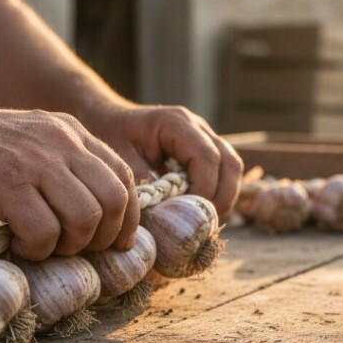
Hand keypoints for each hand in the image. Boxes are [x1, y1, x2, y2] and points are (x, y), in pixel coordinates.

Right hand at [0, 104, 139, 259]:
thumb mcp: (27, 143)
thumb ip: (60, 168)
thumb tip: (94, 217)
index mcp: (69, 131)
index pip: (123, 175)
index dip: (127, 215)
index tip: (116, 240)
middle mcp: (59, 141)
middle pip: (114, 199)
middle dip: (105, 237)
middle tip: (77, 251)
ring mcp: (34, 161)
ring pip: (87, 218)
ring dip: (70, 245)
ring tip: (44, 247)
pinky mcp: (6, 184)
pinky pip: (45, 231)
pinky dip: (36, 250)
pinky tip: (17, 245)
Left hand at [82, 100, 243, 216]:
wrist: (110, 119)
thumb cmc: (113, 137)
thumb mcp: (120, 161)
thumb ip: (142, 185)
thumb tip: (165, 215)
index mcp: (176, 124)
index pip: (207, 157)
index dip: (204, 190)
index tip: (189, 214)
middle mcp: (198, 127)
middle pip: (229, 163)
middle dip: (221, 198)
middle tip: (202, 224)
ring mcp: (206, 138)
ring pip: (232, 168)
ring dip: (224, 197)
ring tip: (203, 221)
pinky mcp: (206, 151)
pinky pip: (224, 172)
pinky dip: (218, 193)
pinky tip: (199, 211)